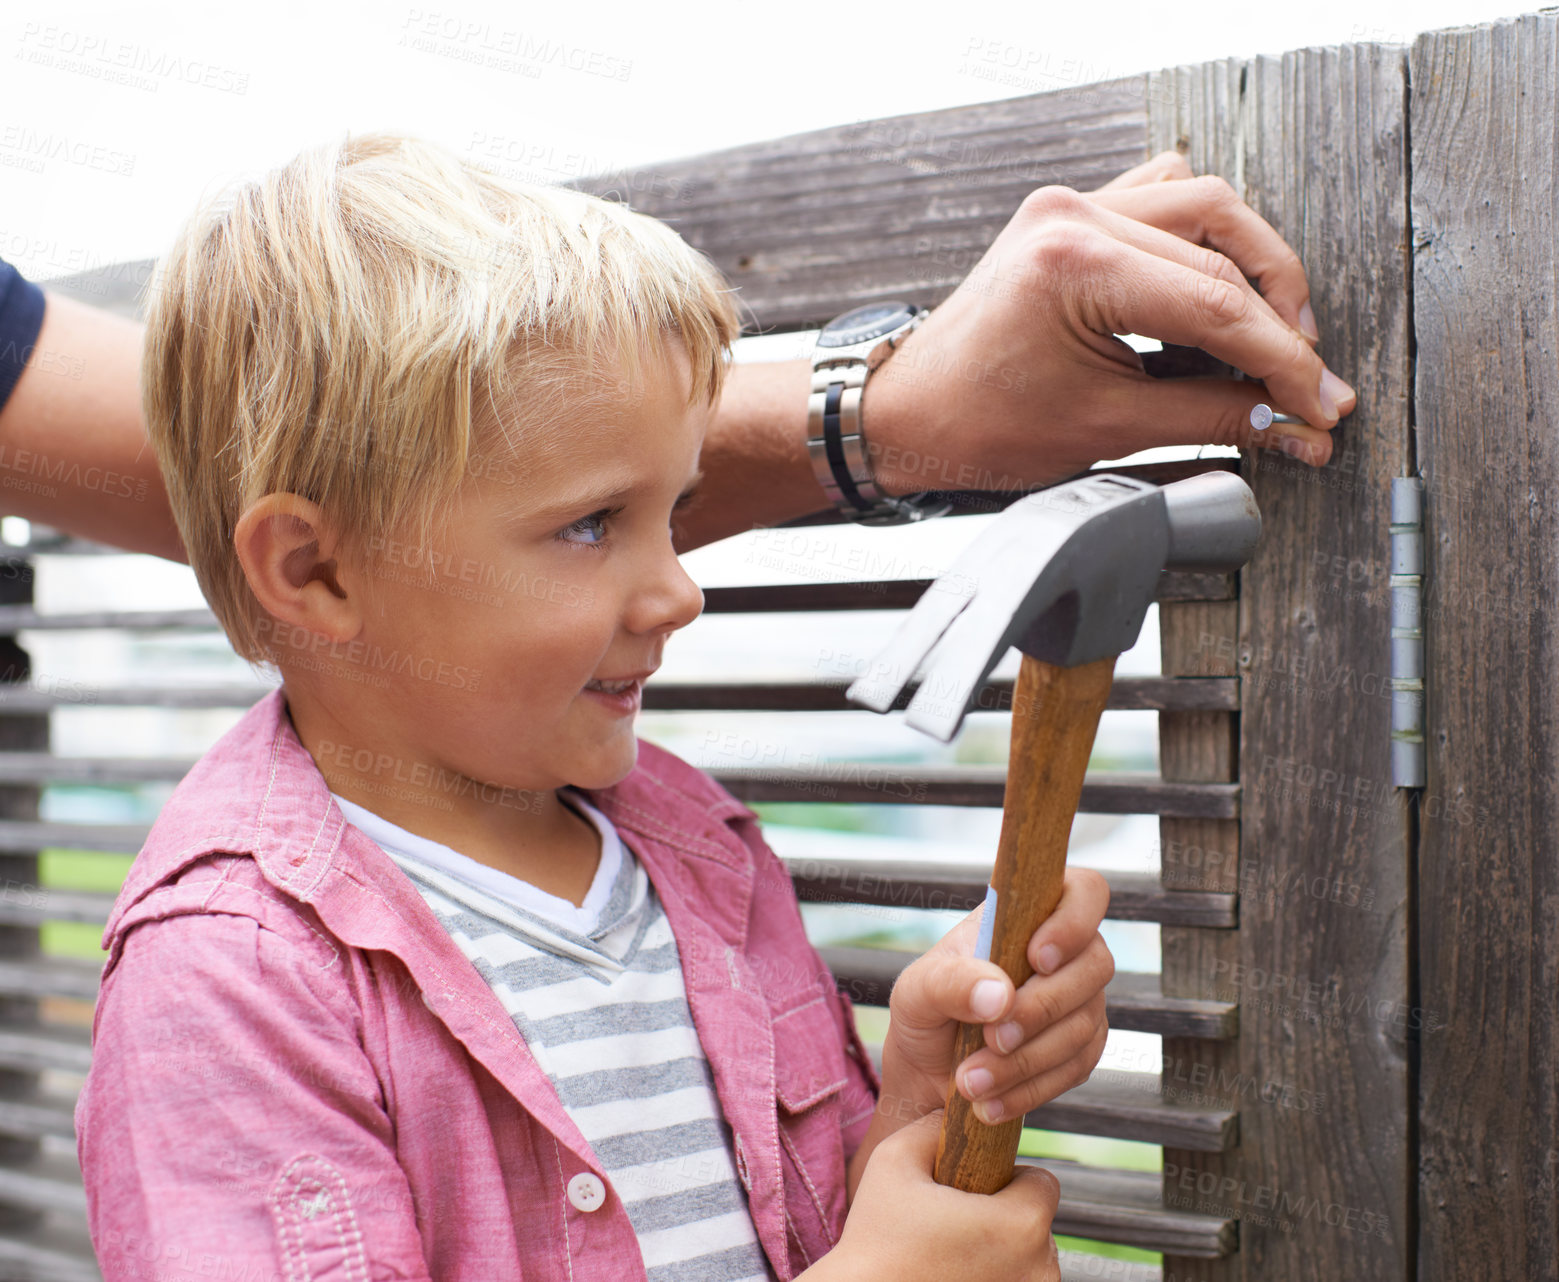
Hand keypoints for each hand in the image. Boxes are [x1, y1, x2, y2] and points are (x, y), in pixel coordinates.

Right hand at [815, 1109, 1061, 1281]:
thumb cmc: (876, 1238)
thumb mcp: (895, 1158)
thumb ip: (935, 1125)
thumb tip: (954, 1112)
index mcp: (1021, 1224)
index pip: (1042, 1184)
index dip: (1008, 1178)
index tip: (972, 1188)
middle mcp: (1038, 1269)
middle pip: (1036, 1224)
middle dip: (1003, 1216)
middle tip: (955, 1221)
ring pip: (1028, 1260)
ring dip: (1002, 1252)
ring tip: (953, 1250)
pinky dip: (994, 1277)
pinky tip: (954, 1274)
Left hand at [861, 151, 1356, 493]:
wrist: (908, 416)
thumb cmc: (977, 426)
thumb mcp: (1107, 429)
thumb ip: (1214, 419)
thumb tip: (1293, 425)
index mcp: (1076, 261)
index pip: (1217, 304)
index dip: (1283, 361)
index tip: (1320, 402)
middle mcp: (1073, 215)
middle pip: (1222, 243)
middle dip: (1276, 317)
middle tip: (1303, 378)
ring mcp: (1068, 206)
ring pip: (1202, 206)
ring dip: (1249, 267)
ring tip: (1269, 337)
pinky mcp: (1067, 217)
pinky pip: (1160, 201)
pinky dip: (1201, 242)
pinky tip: (1217, 290)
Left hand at [879, 867, 1112, 1129]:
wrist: (928, 1075)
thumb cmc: (926, 1013)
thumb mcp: (917, 991)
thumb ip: (951, 982)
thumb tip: (1000, 995)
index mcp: (1027, 916)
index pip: (1085, 891)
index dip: (1074, 921)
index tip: (1036, 959)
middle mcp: (1066, 953)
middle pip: (1095, 965)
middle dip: (1041, 1008)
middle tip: (991, 1038)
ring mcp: (1081, 1001)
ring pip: (1084, 1025)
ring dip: (1026, 1060)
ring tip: (969, 1081)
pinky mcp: (1082, 1049)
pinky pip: (1077, 1068)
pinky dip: (1031, 1089)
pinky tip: (989, 1102)